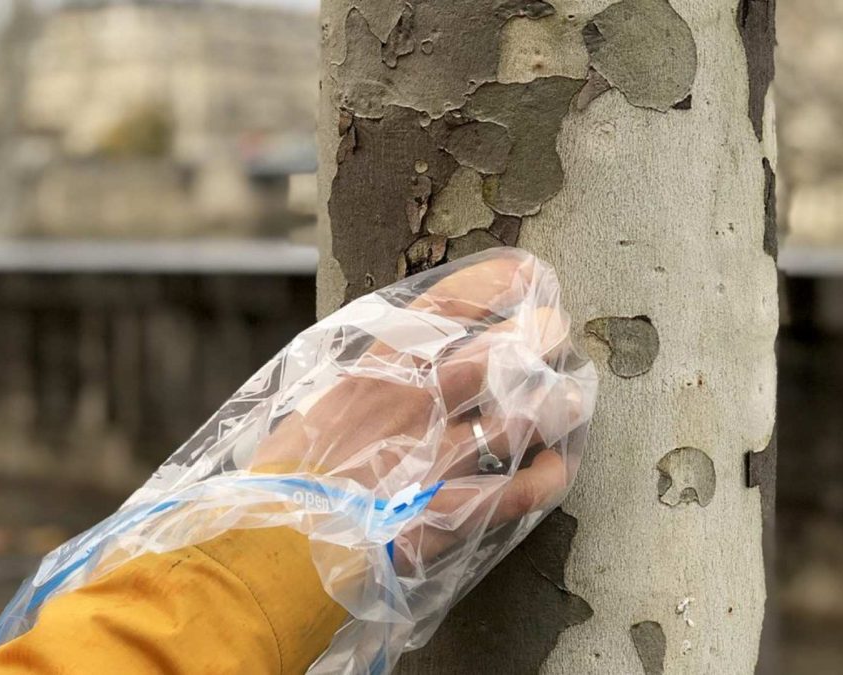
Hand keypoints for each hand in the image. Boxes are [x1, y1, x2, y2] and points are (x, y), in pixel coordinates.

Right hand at [252, 249, 591, 567]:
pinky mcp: (447, 513)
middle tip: (556, 333)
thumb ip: (371, 383)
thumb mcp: (319, 408)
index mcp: (375, 373)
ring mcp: (433, 460)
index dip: (495, 285)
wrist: (272, 549)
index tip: (528, 274)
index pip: (445, 309)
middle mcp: (412, 407)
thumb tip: (416, 363)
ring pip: (519, 419)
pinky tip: (554, 470)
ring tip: (570, 398)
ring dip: (555, 406)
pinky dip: (545, 481)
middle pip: (498, 356)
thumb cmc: (289, 478)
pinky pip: (516, 493)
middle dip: (539, 338)